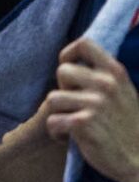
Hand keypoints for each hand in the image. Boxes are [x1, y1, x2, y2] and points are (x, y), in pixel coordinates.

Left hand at [45, 37, 138, 181]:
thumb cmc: (128, 128)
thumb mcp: (125, 92)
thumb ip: (103, 76)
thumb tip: (73, 62)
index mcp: (116, 73)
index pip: (84, 44)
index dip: (69, 53)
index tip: (68, 66)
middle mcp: (106, 85)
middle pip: (62, 72)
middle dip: (63, 89)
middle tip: (74, 106)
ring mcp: (94, 104)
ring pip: (53, 98)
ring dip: (58, 113)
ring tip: (69, 124)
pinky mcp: (83, 124)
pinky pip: (52, 121)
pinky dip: (56, 131)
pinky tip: (67, 137)